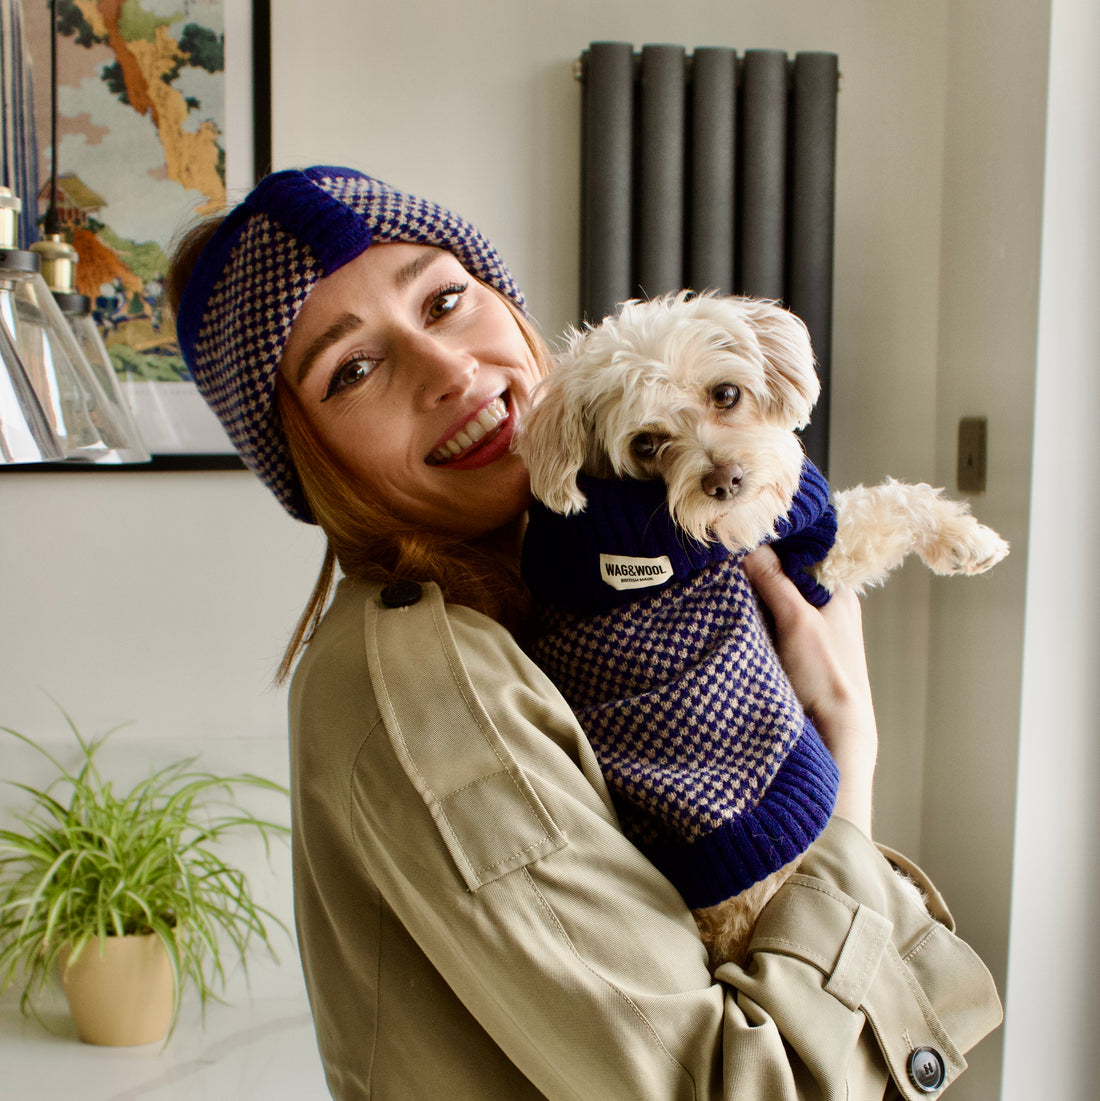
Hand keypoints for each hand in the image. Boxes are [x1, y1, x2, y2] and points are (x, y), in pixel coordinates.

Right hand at [742, 546, 877, 835]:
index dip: (774, 538)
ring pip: (773, 595)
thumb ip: (773, 580)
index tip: (743, 530)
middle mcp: (825, 604)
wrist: (834, 733)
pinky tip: (728, 609)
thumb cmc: (826, 675)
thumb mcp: (797, 620)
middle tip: (723, 555)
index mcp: (838, 589)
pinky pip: (766, 618)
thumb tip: (747, 543)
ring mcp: (808, 627)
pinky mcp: (791, 648)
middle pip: (784, 571)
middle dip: (756, 564)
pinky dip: (750, 614)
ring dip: (750, 591)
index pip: (803, 548)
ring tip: (720, 578)